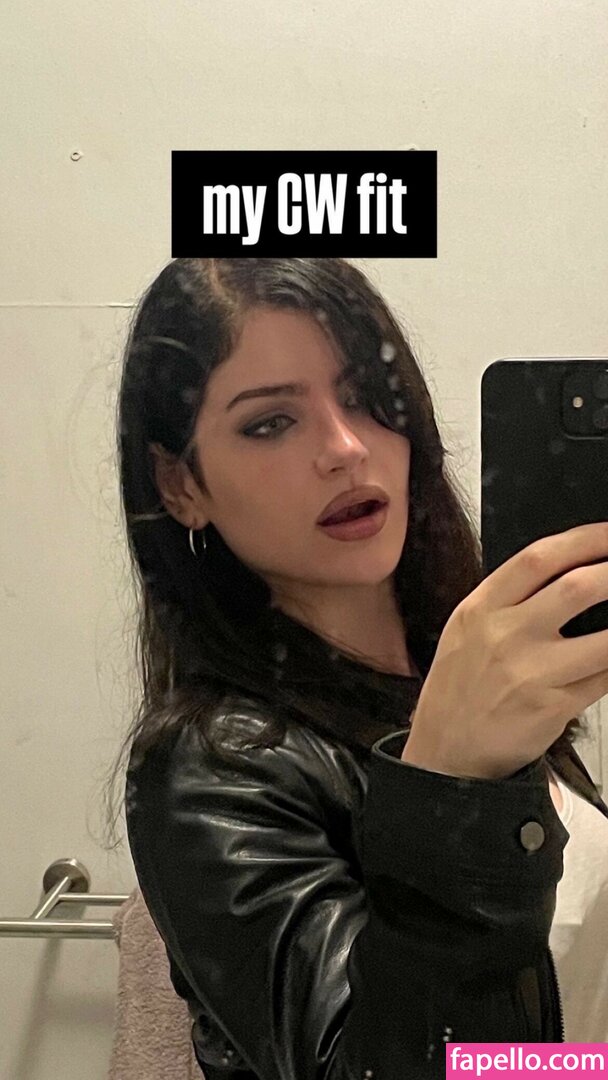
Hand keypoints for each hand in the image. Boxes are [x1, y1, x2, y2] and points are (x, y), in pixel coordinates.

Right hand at [402, 522, 607, 778]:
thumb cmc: (458, 690)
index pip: (539, 558)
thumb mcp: (466, 631)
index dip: (585, 539)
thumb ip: (509, 600)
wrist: (446, 752)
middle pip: (576, 588)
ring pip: (603, 638)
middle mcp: (504, 636)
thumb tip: (569, 571)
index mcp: (480, 609)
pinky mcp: (551, 708)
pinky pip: (603, 678)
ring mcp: (529, 673)